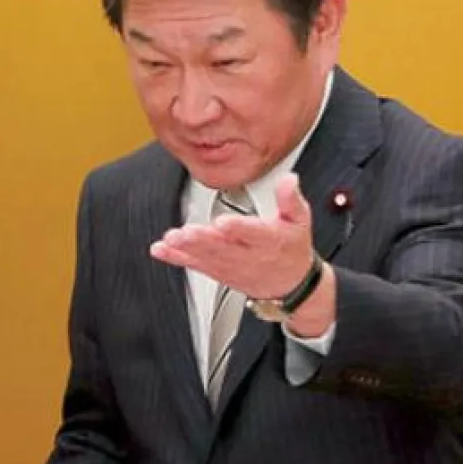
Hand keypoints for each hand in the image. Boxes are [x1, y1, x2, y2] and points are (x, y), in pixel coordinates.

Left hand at [151, 172, 314, 299]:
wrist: (290, 284)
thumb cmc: (291, 248)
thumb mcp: (300, 220)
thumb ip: (290, 199)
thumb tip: (289, 179)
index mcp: (269, 240)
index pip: (253, 234)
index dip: (238, 229)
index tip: (223, 223)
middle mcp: (248, 255)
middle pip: (224, 247)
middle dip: (203, 240)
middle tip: (187, 232)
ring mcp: (231, 265)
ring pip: (207, 258)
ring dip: (187, 249)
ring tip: (172, 239)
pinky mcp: (218, 271)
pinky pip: (195, 265)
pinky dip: (177, 258)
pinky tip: (162, 250)